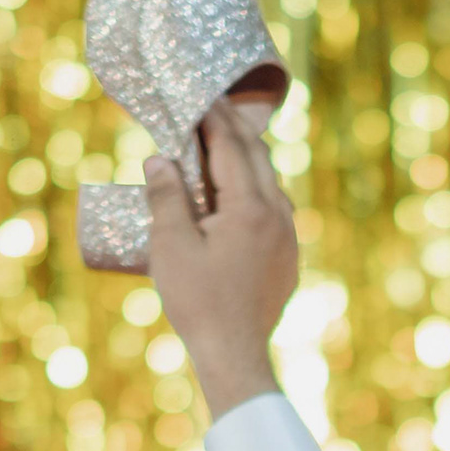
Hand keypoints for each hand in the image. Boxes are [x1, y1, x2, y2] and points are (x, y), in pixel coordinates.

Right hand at [144, 95, 298, 419]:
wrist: (235, 356)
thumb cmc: (198, 303)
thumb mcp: (171, 246)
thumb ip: (167, 197)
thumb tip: (161, 158)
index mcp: (251, 208)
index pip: (231, 146)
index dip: (213, 117)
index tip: (198, 94)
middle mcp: (278, 216)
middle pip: (257, 158)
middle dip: (232, 129)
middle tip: (210, 108)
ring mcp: (288, 239)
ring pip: (269, 183)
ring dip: (245, 159)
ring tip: (221, 144)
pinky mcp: (288, 259)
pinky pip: (274, 210)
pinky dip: (254, 189)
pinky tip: (238, 194)